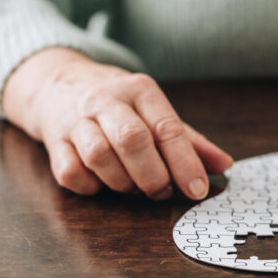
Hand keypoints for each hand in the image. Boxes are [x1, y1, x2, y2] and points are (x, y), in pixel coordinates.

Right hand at [1, 48, 233, 197]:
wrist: (55, 86)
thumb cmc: (117, 105)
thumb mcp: (154, 111)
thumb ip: (189, 140)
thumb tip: (223, 165)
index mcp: (140, 90)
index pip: (167, 128)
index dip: (185, 163)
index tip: (197, 189)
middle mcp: (106, 100)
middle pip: (132, 140)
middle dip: (153, 175)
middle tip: (162, 191)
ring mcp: (75, 120)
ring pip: (99, 157)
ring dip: (122, 182)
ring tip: (133, 186)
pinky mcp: (53, 142)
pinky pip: (71, 173)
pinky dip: (91, 186)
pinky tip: (102, 182)